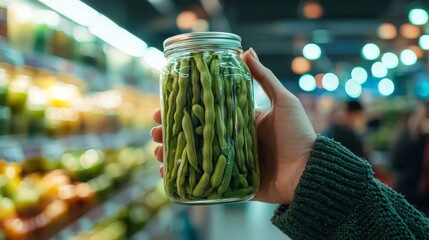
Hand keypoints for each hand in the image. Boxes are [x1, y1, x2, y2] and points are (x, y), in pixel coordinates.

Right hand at [151, 48, 315, 204]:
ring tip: (157, 151)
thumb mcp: (283, 101)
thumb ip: (265, 79)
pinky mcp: (231, 182)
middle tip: (154, 132)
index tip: (163, 107)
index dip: (183, 111)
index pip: (205, 114)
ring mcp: (229, 163)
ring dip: (173, 154)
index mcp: (240, 122)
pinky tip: (168, 175)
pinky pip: (203, 181)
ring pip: (194, 157)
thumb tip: (247, 51)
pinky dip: (184, 179)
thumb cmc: (298, 135)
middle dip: (172, 133)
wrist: (309, 172)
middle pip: (194, 136)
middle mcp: (231, 141)